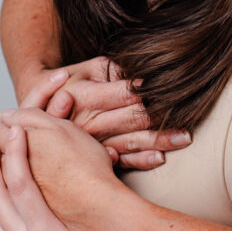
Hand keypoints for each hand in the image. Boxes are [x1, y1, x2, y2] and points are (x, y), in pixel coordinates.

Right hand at [19, 59, 190, 168]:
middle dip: (160, 116)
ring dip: (159, 140)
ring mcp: (92, 143)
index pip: (122, 94)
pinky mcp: (96, 158)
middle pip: (131, 119)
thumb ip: (114, 69)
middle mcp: (89, 122)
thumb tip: (142, 71)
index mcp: (85, 96)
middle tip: (189, 114)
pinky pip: (121, 162)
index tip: (170, 87)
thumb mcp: (89, 68)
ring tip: (185, 137)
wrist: (42, 113)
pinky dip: (141, 161)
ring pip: (130, 142)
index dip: (146, 91)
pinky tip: (160, 158)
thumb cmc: (74, 83)